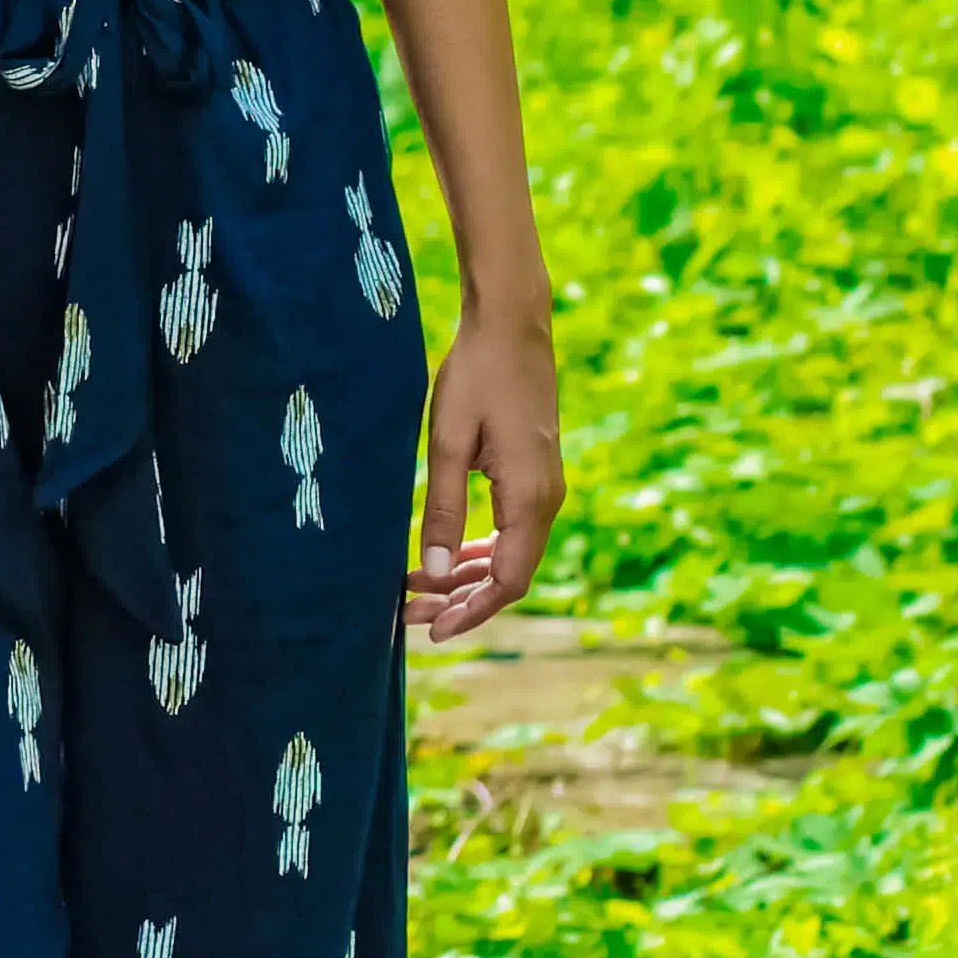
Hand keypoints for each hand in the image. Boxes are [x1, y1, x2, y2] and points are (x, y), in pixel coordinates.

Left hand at [407, 299, 560, 640]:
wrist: (510, 327)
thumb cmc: (475, 377)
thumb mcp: (448, 443)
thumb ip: (441, 508)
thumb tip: (431, 572)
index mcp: (530, 498)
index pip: (508, 581)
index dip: (471, 612)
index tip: (431, 630)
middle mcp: (547, 499)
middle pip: (510, 575)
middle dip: (462, 600)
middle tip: (409, 611)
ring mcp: (545, 487)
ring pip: (510, 554)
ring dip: (467, 577)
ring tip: (418, 589)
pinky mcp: (534, 474)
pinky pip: (511, 530)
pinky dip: (479, 550)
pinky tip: (445, 554)